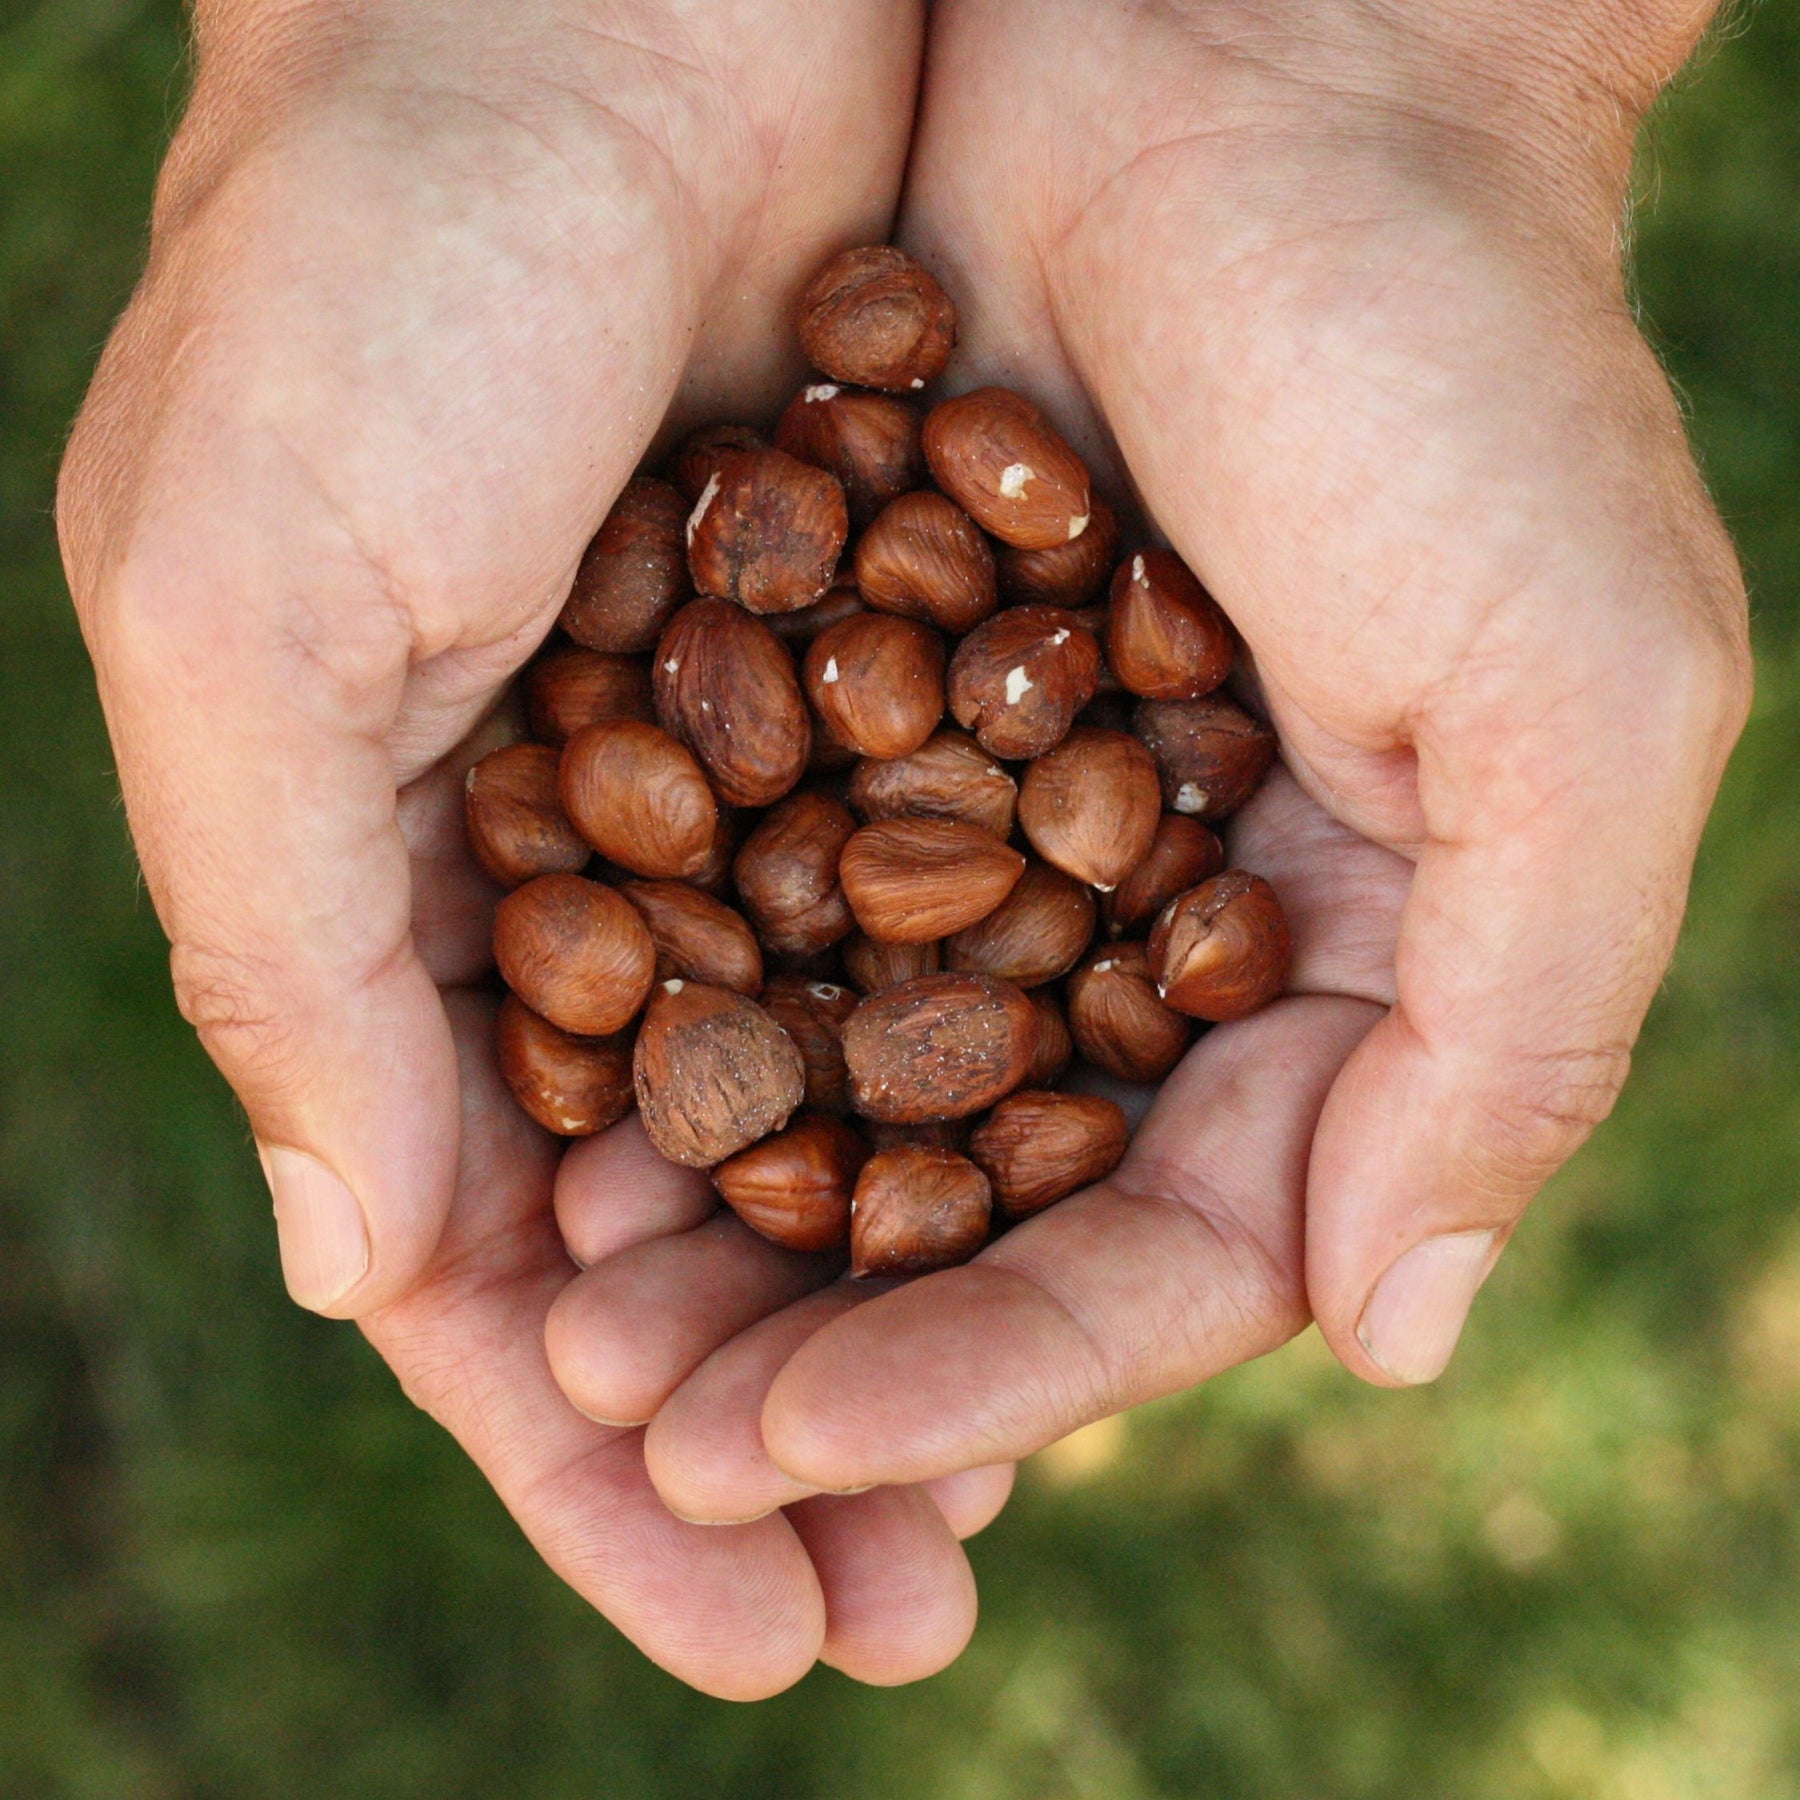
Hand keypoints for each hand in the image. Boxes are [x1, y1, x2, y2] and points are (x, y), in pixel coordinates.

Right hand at [58, 0, 996, 1692]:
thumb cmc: (372, 271)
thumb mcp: (245, 605)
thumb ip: (285, 937)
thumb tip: (357, 1263)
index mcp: (378, 888)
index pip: (481, 1250)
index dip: (587, 1456)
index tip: (729, 1624)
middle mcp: (562, 870)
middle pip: (678, 1225)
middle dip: (773, 1429)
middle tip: (899, 1621)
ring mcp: (735, 791)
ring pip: (828, 1121)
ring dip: (906, 1308)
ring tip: (1004, 1504)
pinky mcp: (888, 684)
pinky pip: (953, 946)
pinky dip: (999, 1102)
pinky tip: (1078, 1237)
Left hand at [628, 0, 1750, 1511]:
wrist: (1258, 55)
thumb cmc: (1460, 357)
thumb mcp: (1579, 702)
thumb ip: (1518, 1029)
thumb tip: (1397, 1335)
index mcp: (1347, 967)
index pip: (1172, 1250)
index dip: (1005, 1370)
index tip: (818, 1446)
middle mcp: (1167, 925)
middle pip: (989, 1204)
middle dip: (830, 1335)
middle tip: (654, 1439)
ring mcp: (1007, 820)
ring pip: (852, 1086)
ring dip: (724, 1213)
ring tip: (572, 1328)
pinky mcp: (870, 702)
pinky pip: (755, 906)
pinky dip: (667, 1015)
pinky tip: (545, 1111)